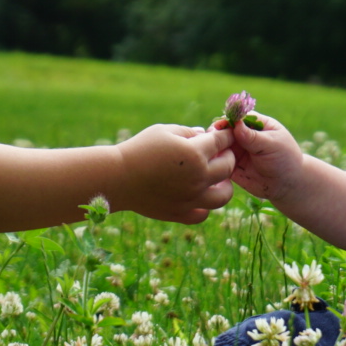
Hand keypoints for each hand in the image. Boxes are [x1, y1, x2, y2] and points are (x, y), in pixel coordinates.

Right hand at [111, 123, 234, 223]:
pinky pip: (204, 213)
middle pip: (228, 167)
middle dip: (227, 155)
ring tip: (216, 178)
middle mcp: (198, 178)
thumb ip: (189, 132)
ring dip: (225, 184)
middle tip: (220, 152)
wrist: (117, 178)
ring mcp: (191, 199)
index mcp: (195, 154)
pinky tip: (197, 195)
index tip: (225, 134)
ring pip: (224, 195)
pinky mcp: (180, 214)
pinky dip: (205, 205)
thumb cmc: (139, 149)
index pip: (222, 141)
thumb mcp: (164, 131)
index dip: (226, 135)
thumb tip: (205, 135)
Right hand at [217, 112, 302, 201]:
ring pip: (220, 145)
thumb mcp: (272, 145)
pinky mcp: (231, 165)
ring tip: (210, 151)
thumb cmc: (285, 159)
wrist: (287, 185)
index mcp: (256, 124)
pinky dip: (213, 160)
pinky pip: (219, 161)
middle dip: (218, 133)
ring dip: (213, 146)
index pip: (239, 117)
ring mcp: (237, 150)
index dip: (228, 120)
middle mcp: (244, 135)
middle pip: (225, 130)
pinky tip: (210, 163)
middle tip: (211, 139)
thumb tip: (236, 125)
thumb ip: (254, 137)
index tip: (220, 125)